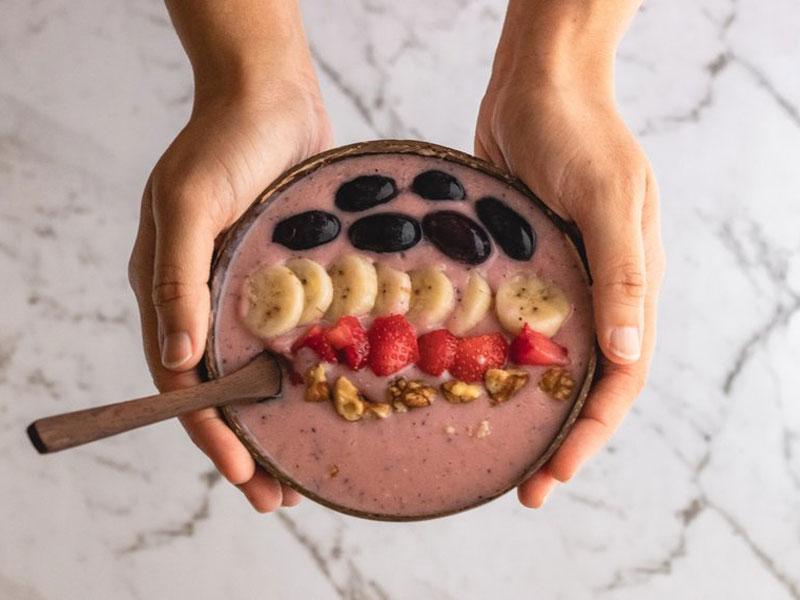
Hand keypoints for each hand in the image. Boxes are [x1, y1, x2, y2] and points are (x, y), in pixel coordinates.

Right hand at [128, 83, 331, 511]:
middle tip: (280, 499)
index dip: (211, 433)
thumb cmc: (226, 142)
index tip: (243, 474)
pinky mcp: (283, 280)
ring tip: (306, 472)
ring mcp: (244, 292)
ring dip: (278, 424)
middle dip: (247, 448)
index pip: (182, 383)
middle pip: (222, 392)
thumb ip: (177, 278)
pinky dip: (305, 376)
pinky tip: (334, 401)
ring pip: (258, 374)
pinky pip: (292, 339)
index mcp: (169, 291)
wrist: (271, 95)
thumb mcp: (192, 202)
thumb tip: (180, 359)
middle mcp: (204, 300)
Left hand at [476, 9, 664, 506]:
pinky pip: (511, 325)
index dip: (591, 434)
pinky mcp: (520, 266)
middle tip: (524, 489)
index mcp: (631, 287)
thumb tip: (629, 358)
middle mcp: (597, 293)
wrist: (537, 86)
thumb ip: (621, 275)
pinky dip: (497, 359)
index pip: (621, 381)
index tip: (552, 476)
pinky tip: (463, 382)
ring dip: (527, 408)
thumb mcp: (607, 198)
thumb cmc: (579, 134)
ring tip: (494, 451)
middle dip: (560, 439)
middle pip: (586, 384)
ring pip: (548, 361)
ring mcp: (557, 281)